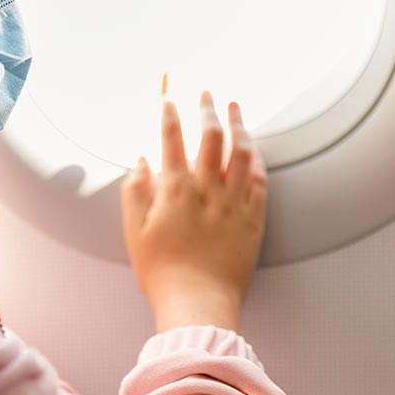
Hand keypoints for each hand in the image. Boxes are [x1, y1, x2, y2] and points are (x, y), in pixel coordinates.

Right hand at [120, 91, 268, 332]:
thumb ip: (135, 191)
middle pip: (210, 134)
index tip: (168, 95)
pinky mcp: (254, 218)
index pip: (171, 137)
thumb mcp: (134, 231)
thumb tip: (141, 160)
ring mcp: (234, 202)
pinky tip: (253, 148)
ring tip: (236, 107)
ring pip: (241, 151)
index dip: (169, 111)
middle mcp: (207, 189)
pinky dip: (256, 158)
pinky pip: (260, 179)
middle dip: (207, 107)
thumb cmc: (162, 271)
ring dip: (238, 124)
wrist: (198, 303)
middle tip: (206, 91)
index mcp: (174, 189)